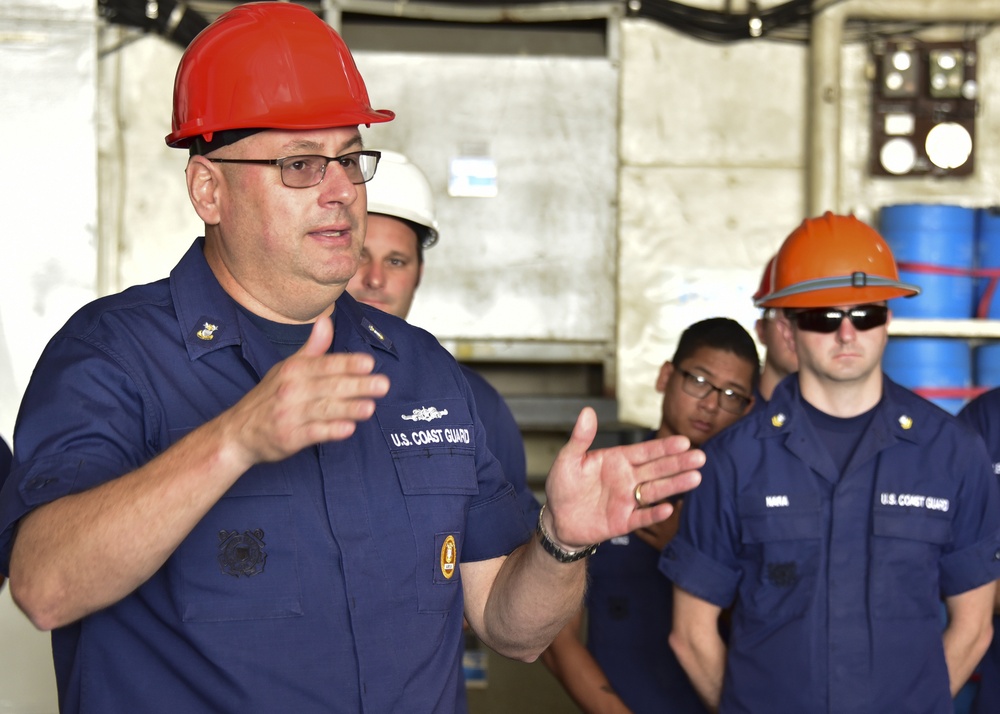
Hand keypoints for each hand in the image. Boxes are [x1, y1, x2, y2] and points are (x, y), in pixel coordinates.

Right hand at [224, 316, 389, 466]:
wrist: (239, 432)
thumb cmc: (270, 396)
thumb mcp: (288, 368)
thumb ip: (313, 348)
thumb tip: (326, 320)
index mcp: (294, 370)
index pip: (325, 364)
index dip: (347, 363)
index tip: (369, 362)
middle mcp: (291, 390)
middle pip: (329, 386)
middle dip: (357, 385)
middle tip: (383, 384)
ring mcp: (290, 414)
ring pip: (323, 409)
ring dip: (348, 408)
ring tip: (370, 407)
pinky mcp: (289, 438)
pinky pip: (312, 433)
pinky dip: (330, 431)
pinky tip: (348, 429)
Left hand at [543, 408, 703, 549]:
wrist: (557, 519)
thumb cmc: (563, 486)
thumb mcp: (568, 459)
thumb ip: (581, 438)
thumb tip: (587, 411)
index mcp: (617, 460)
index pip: (645, 452)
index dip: (664, 447)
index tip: (684, 441)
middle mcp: (627, 479)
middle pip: (657, 469)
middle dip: (678, 463)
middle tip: (700, 457)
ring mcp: (627, 500)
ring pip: (655, 491)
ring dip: (674, 485)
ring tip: (695, 478)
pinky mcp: (623, 521)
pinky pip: (642, 517)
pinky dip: (654, 513)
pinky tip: (669, 508)